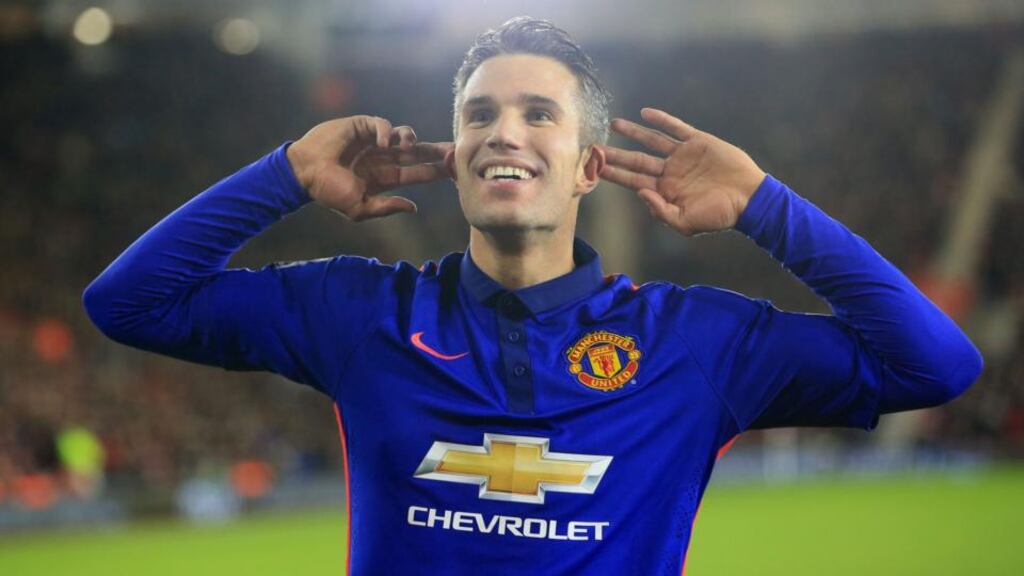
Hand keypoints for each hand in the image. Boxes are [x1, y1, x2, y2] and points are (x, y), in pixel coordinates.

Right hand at [287, 115, 451, 220]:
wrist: (304, 172)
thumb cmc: (328, 192)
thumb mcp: (360, 208)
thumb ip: (386, 208)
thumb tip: (413, 208)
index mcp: (385, 178)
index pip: (417, 173)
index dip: (435, 171)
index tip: (454, 170)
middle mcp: (383, 158)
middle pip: (417, 153)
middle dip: (437, 151)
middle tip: (456, 150)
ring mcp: (374, 141)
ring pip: (404, 136)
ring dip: (411, 139)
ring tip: (409, 146)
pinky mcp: (361, 126)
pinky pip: (382, 125)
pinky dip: (387, 131)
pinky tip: (385, 142)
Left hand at [599, 108, 765, 235]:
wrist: (749, 199)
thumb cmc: (719, 215)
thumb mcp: (686, 223)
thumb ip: (661, 210)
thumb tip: (639, 193)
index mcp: (664, 191)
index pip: (632, 180)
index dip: (614, 174)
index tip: (594, 167)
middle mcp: (670, 172)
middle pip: (636, 160)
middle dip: (616, 155)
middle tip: (594, 147)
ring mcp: (682, 156)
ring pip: (652, 141)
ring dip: (633, 132)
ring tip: (614, 124)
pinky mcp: (698, 142)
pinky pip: (676, 128)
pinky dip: (661, 120)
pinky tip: (645, 113)